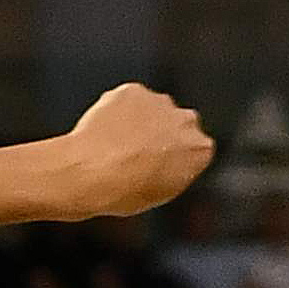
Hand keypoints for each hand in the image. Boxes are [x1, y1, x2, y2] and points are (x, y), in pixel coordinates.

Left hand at [52, 84, 211, 218]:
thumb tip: (164, 170)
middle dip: (160, 134)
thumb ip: (173, 174)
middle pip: (176, 124)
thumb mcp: (159, 196)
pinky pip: (126, 99)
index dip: (173, 155)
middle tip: (134, 153)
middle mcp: (186, 122)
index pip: (194, 148)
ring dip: (138, 120)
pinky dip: (116, 109)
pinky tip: (103, 129)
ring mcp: (159, 103)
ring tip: (113, 144)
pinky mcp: (133, 91)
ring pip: (152, 108)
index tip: (158, 162)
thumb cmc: (120, 191)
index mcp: (199, 150)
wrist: (89, 174)